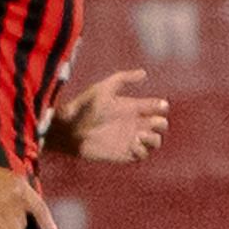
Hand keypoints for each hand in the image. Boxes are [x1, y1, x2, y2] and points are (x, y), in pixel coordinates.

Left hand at [55, 69, 169, 164]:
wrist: (68, 130)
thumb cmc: (83, 107)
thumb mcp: (103, 89)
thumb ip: (122, 78)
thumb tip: (144, 73)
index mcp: (131, 108)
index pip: (157, 107)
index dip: (160, 106)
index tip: (158, 106)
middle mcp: (133, 124)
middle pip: (161, 125)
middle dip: (160, 123)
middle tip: (150, 122)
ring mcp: (130, 139)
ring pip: (155, 141)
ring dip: (154, 138)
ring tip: (139, 134)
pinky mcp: (125, 153)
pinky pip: (143, 155)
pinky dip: (143, 150)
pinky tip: (133, 143)